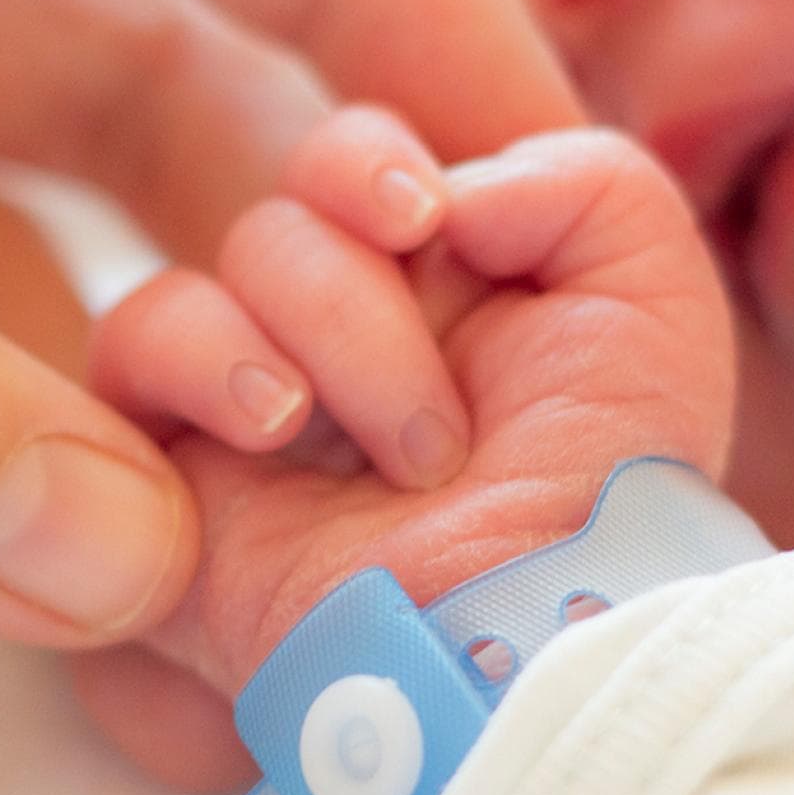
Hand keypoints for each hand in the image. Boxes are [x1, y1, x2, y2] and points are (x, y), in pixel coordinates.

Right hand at [81, 108, 732, 791]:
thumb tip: (459, 181)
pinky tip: (276, 426)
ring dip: (332, 333)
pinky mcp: (176, 467)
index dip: (371, 164)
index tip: (427, 219)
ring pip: (234, 259)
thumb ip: (587, 177)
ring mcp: (257, 395)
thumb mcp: (658, 301)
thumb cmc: (611, 486)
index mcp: (444, 282)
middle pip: (294, 197)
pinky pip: (134, 344)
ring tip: (406, 458)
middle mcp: (346, 328)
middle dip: (364, 271)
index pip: (358, 162)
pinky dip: (206, 358)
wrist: (538, 633)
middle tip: (438, 407)